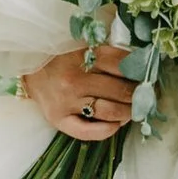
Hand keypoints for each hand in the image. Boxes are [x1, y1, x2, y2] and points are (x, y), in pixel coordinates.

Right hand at [21, 46, 139, 140]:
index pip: (122, 63)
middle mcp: (75, 79)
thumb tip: (140, 67)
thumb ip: (108, 54)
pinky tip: (116, 124)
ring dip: (128, 112)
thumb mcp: (84, 46)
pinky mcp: (58, 119)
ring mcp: (66, 102)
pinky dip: (107, 130)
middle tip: (145, 95)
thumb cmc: (62, 56)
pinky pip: (87, 132)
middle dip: (138, 94)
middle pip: (120, 89)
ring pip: (109, 110)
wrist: (29, 68)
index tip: (148, 75)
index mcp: (83, 55)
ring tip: (133, 110)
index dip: (140, 70)